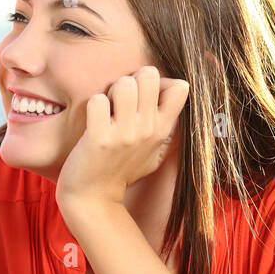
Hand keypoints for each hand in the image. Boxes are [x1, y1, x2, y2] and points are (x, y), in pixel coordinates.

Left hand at [56, 65, 189, 212]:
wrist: (94, 198)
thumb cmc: (121, 169)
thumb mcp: (154, 150)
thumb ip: (167, 121)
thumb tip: (181, 86)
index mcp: (163, 130)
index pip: (180, 87)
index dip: (159, 81)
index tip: (144, 94)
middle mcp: (148, 130)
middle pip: (149, 75)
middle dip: (132, 80)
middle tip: (120, 99)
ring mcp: (125, 134)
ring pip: (124, 84)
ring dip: (111, 91)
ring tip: (107, 108)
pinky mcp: (100, 138)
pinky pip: (97, 101)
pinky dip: (93, 105)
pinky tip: (93, 120)